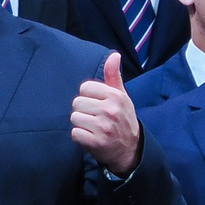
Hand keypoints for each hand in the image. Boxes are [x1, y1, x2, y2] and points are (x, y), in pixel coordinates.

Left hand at [70, 51, 142, 173]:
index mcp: (116, 96)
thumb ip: (113, 75)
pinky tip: (92, 137)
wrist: (130, 149)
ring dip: (82, 124)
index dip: (89, 97)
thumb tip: (114, 55)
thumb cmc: (122, 119)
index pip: (85, 88)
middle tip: (97, 119)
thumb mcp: (121, 96)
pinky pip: (75, 133)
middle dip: (84, 111)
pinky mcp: (96, 142)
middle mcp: (110, 110)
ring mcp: (103, 127)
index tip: (99, 105)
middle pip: (77, 103)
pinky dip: (80, 137)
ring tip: (94, 128)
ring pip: (74, 118)